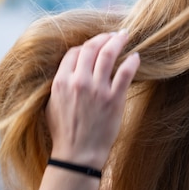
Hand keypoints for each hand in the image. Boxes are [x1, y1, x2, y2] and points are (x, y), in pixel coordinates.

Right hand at [46, 30, 139, 168]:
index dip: (85, 46)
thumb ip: (60, 84)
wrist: (78, 155)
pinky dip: (132, 61)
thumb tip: (70, 69)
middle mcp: (79, 82)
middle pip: (91, 48)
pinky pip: (125, 72)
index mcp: (61, 82)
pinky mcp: (114, 98)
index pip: (74, 52)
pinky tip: (136, 57)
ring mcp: (97, 89)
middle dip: (103, 37)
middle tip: (113, 34)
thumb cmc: (65, 132)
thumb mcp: (52, 105)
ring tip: (124, 36)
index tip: (95, 45)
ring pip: (108, 54)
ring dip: (117, 41)